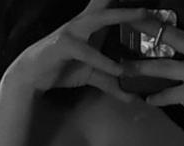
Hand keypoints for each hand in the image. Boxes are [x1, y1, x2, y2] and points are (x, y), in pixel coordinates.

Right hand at [4, 0, 149, 102]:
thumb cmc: (63, 68)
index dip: (126, 4)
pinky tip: (119, 69)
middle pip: (109, 5)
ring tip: (143, 16)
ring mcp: (73, 31)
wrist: (32, 75)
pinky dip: (104, 61)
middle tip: (151, 3)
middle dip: (129, 3)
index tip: (149, 3)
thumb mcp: (93, 75)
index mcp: (90, 24)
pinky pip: (88, 52)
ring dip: (122, 15)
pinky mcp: (64, 45)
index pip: (111, 7)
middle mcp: (83, 22)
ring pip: (100, 18)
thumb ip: (113, 83)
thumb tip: (133, 97)